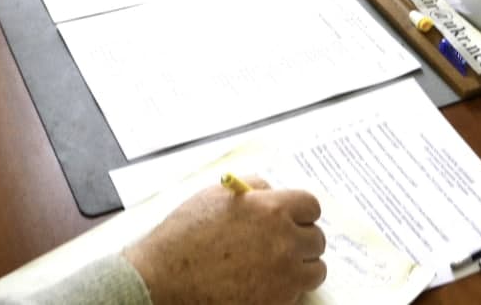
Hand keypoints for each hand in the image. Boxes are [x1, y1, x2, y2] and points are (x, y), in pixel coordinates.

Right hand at [123, 177, 326, 304]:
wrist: (163, 279)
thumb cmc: (184, 237)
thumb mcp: (216, 196)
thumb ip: (252, 187)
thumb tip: (271, 190)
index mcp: (271, 210)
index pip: (311, 206)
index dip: (302, 213)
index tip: (295, 219)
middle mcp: (283, 241)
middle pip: (317, 239)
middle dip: (302, 241)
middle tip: (283, 245)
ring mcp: (282, 275)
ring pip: (315, 270)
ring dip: (301, 268)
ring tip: (278, 268)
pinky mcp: (276, 302)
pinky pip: (297, 294)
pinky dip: (287, 291)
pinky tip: (264, 285)